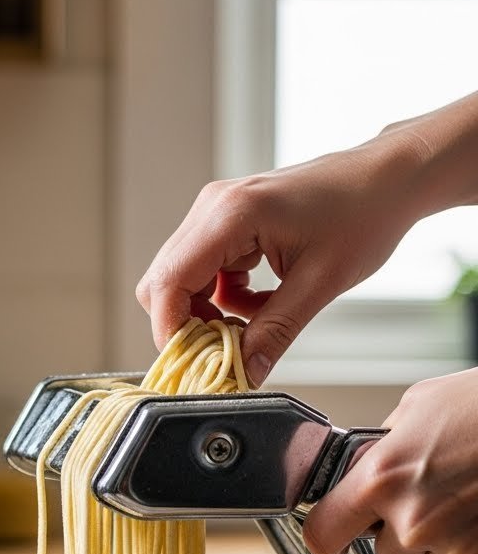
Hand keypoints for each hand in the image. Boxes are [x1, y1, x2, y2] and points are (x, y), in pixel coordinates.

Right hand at [136, 127, 445, 381]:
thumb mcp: (319, 284)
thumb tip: (244, 374)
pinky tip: (261, 305)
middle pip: (165, 282)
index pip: (168, 282)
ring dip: (210, 313)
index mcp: (231, 215)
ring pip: (184, 279)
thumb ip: (275, 332)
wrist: (387, 179)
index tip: (195, 365)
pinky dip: (225, 299)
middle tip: (224, 352)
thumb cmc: (363, 214)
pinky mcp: (230, 221)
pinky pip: (206, 271)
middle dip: (189, 325)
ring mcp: (219, 211)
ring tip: (253, 326)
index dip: (171, 331)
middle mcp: (214, 207)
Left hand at [302, 368, 477, 553]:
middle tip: (428, 492)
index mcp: (383, 478)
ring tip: (463, 494)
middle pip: (383, 552)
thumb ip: (381, 447)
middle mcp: (413, 520)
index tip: (334, 535)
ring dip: (437, 537)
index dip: (328, 536)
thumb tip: (361, 466)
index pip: (323, 536)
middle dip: (398, 529)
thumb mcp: (418, 407)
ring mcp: (451, 545)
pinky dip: (470, 544)